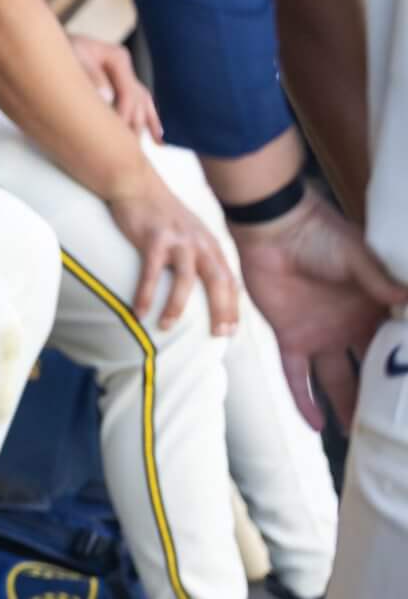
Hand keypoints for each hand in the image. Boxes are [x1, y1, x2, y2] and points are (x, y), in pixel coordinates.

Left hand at [70, 35, 162, 140]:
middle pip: (137, 101)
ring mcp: (125, 75)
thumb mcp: (73, 57)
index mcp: (117, 58)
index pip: (128, 93)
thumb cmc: (61, 50)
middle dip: (134, 125)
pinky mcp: (122, 84)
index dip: (125, 115)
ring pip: (142, 104)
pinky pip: (141, 103)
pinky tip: (158, 138)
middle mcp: (125, 67)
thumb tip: (106, 97)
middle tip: (130, 150)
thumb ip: (91, 75)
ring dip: (145, 125)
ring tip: (149, 147)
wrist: (49, 44)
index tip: (118, 135)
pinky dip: (149, 120)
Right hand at [106, 166, 241, 332]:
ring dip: (177, 307)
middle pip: (218, 281)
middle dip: (221, 311)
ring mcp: (176, 239)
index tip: (230, 330)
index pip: (229, 279)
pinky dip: (145, 294)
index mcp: (209, 242)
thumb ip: (199, 251)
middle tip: (217, 335)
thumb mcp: (189, 229)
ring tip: (167, 327)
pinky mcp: (152, 238)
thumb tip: (203, 282)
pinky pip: (150, 273)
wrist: (134, 182)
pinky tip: (138, 312)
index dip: (233, 306)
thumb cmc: (158, 210)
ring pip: (185, 280)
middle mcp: (198, 242)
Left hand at [232, 188, 407, 430]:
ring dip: (347, 408)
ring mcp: (320, 335)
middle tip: (396, 430)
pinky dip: (304, 400)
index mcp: (373, 311)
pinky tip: (317, 427)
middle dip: (380, 398)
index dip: (405, 370)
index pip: (396, 348)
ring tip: (362, 439)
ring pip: (336, 382)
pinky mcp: (290, 337)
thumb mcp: (360, 259)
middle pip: (369, 372)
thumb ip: (383, 283)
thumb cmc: (320, 235)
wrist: (273, 226)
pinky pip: (296, 376)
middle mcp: (350, 329)